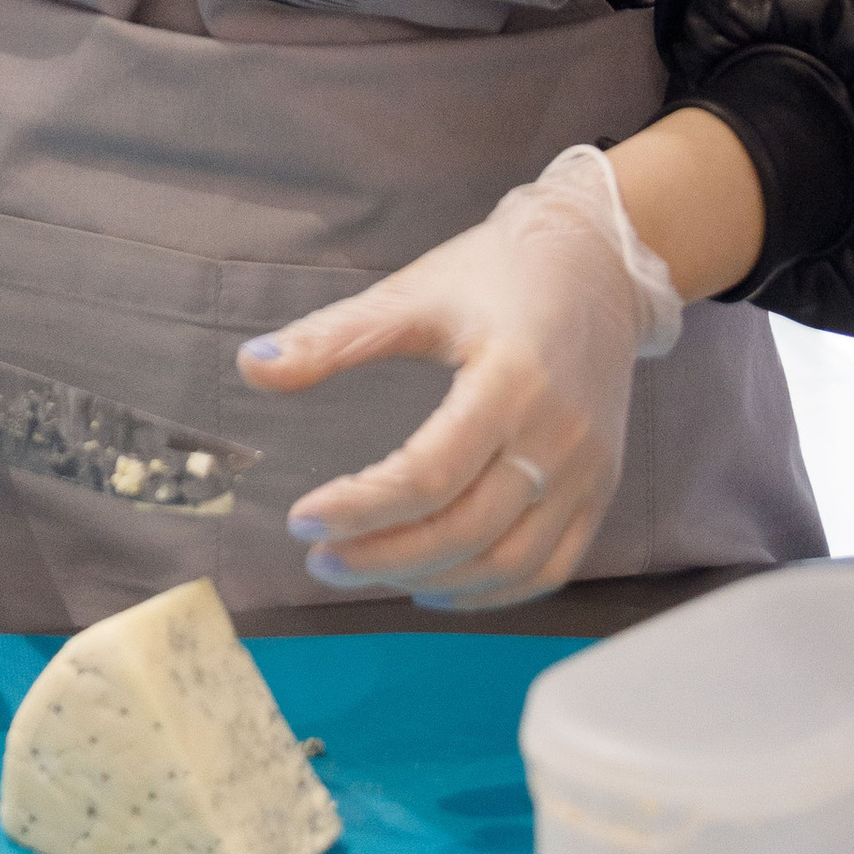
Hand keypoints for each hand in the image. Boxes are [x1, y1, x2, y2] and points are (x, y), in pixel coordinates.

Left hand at [239, 146, 683, 609]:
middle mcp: (558, 437)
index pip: (429, 475)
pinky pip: (550, 567)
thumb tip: (250, 366)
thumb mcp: (414, 293)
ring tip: (366, 570)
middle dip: (384, 558)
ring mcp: (587, 470)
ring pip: (509, 564)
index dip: (360, 507)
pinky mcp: (600, 488)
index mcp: (512, 382)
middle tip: (320, 559)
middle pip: (466, 530)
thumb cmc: (501, 272)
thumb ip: (333, 338)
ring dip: (431, 581)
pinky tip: (435, 586)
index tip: (301, 520)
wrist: (603, 261)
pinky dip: (491, 592)